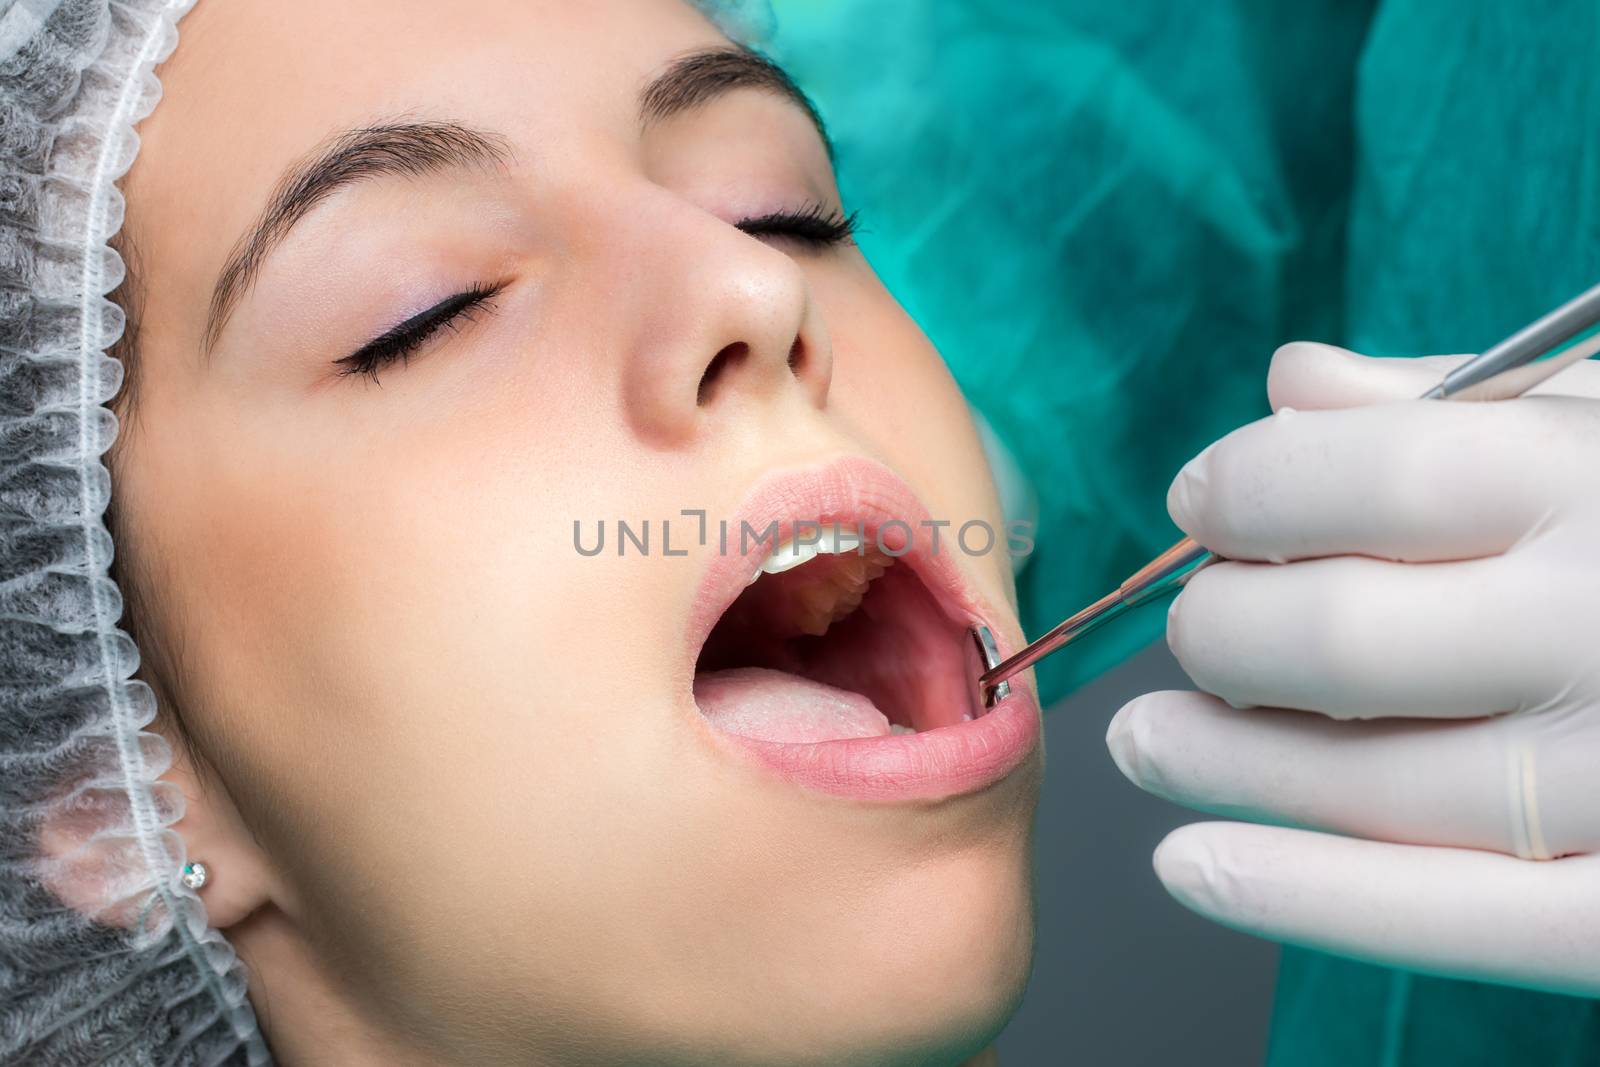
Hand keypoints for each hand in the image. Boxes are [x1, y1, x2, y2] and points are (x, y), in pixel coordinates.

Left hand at [1107, 342, 1599, 995]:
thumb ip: (1460, 402)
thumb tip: (1289, 382)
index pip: (1363, 473)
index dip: (1245, 487)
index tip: (1199, 501)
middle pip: (1337, 635)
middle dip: (1222, 632)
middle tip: (1190, 629)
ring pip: (1368, 781)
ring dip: (1222, 765)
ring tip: (1144, 741)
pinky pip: (1453, 919)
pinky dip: (1303, 898)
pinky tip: (1188, 868)